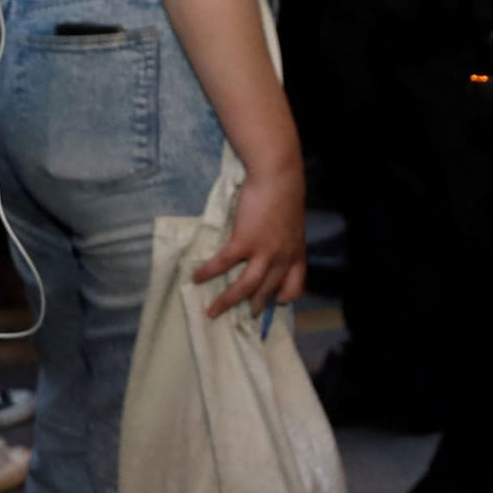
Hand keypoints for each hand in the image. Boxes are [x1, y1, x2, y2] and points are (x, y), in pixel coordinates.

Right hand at [194, 155, 306, 316]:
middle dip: (254, 306)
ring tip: (212, 311)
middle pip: (267, 290)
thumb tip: (273, 242)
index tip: (277, 302)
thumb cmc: (284, 193)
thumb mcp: (292, 221)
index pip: (295, 284)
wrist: (278, 177)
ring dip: (228, 301)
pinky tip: (196, 278)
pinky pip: (223, 264)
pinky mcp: (245, 241)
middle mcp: (281, 258)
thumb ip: (285, 237)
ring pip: (246, 287)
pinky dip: (208, 272)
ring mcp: (264, 252)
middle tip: (243, 315)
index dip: (285, 296)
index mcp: (295, 252)